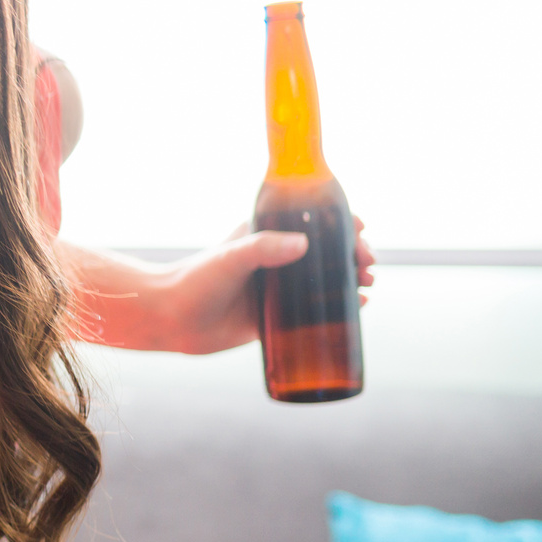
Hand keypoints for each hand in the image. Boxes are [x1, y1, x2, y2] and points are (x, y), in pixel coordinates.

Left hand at [157, 218, 376, 353]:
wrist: (172, 319)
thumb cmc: (196, 280)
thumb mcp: (232, 258)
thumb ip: (264, 248)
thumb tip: (304, 244)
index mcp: (265, 237)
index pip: (311, 223)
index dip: (340, 224)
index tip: (361, 229)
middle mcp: (275, 261)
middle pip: (325, 253)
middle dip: (352, 254)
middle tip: (367, 263)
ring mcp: (277, 289)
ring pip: (324, 281)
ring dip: (351, 279)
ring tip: (368, 284)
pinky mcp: (275, 317)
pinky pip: (315, 311)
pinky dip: (340, 307)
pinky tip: (360, 307)